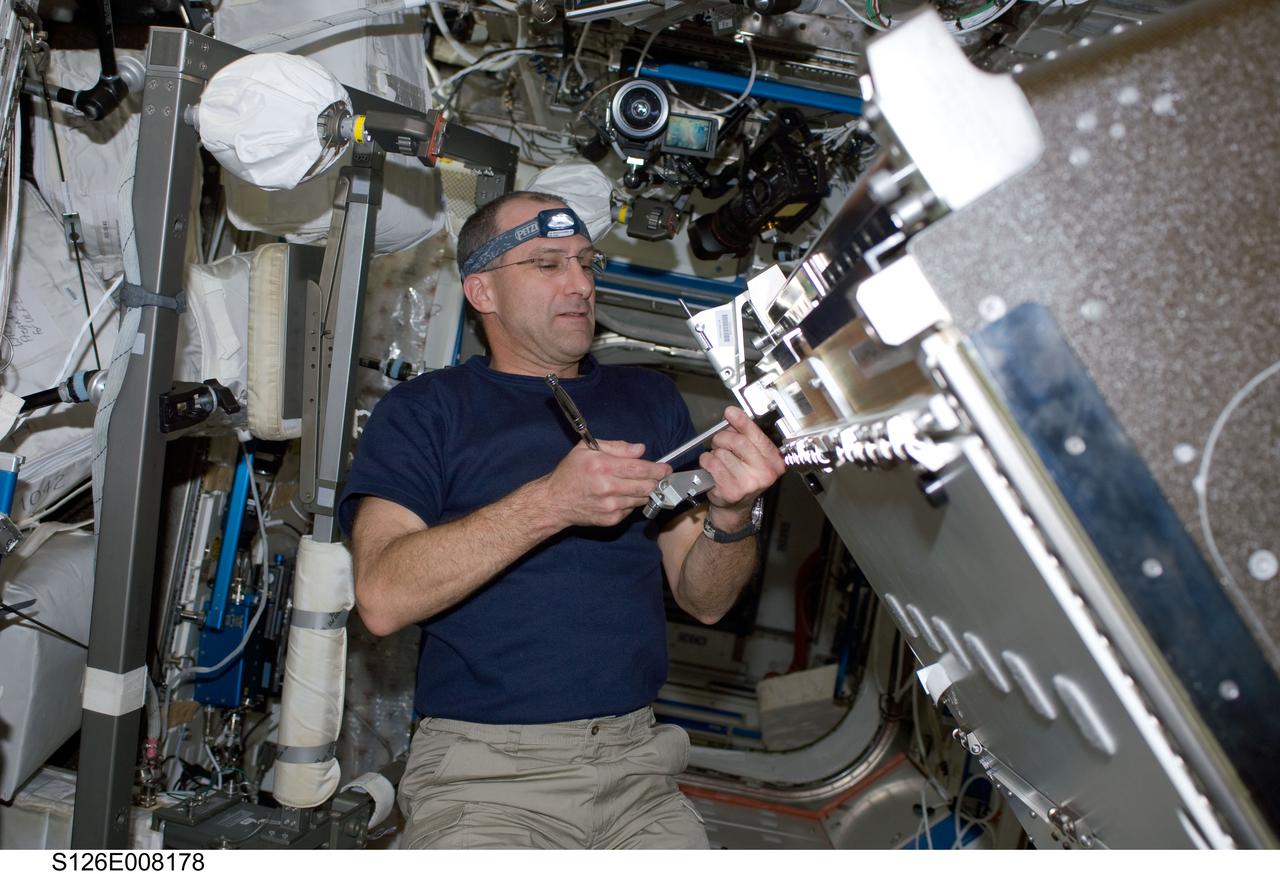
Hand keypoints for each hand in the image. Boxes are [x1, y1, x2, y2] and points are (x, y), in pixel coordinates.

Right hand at [542, 440, 672, 528]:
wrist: (555, 501)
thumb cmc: (570, 472)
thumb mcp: (586, 448)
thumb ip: (616, 447)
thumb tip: (640, 450)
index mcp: (603, 466)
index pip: (640, 468)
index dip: (658, 469)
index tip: (666, 468)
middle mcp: (608, 487)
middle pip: (646, 486)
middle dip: (657, 481)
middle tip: (660, 476)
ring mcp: (611, 506)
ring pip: (642, 499)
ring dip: (644, 491)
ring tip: (638, 484)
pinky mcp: (611, 519)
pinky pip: (631, 509)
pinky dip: (631, 501)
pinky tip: (621, 495)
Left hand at [699, 406, 785, 525]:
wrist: (735, 506)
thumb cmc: (743, 477)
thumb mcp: (750, 455)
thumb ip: (744, 435)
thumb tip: (732, 416)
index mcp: (774, 462)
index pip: (757, 436)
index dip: (742, 422)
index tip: (731, 412)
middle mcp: (765, 474)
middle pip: (738, 442)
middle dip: (723, 438)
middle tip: (719, 441)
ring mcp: (748, 483)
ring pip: (722, 453)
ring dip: (714, 453)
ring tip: (719, 461)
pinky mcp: (731, 490)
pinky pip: (712, 464)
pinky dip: (707, 462)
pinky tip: (712, 469)